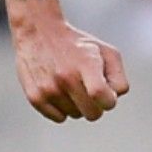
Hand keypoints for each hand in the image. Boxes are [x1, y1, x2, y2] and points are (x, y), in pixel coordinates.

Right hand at [13, 19, 128, 122]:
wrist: (39, 33)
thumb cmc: (79, 46)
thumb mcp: (106, 51)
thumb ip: (117, 77)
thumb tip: (114, 99)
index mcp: (86, 64)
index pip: (102, 96)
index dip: (109, 100)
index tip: (108, 93)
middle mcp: (66, 78)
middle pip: (93, 114)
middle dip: (97, 105)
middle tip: (91, 89)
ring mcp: (49, 89)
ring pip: (76, 115)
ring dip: (79, 104)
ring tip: (72, 84)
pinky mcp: (35, 97)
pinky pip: (59, 118)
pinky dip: (63, 109)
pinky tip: (60, 91)